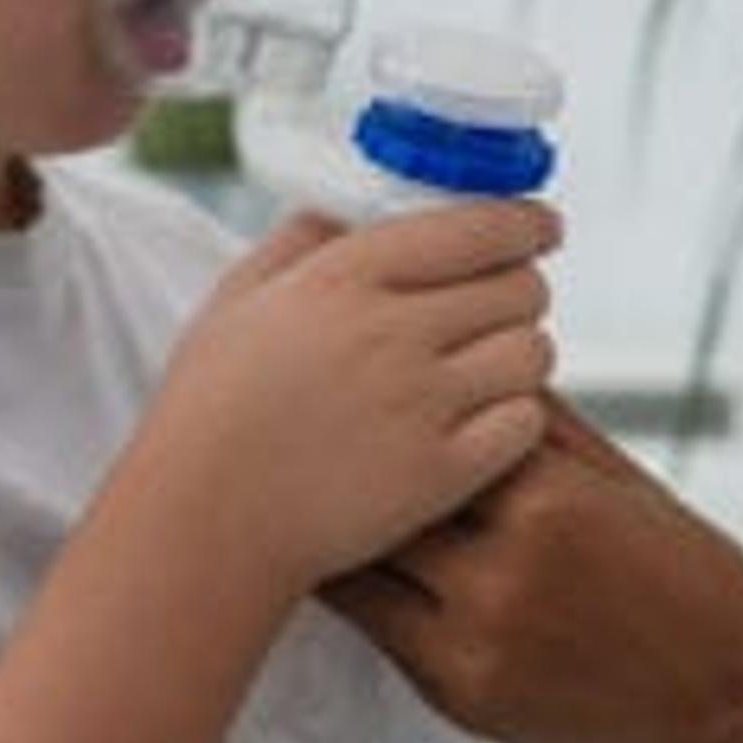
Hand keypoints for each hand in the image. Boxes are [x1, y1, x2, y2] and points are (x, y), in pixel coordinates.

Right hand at [114, 202, 557, 590]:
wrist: (201, 526)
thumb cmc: (208, 416)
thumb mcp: (235, 303)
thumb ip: (295, 246)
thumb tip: (343, 216)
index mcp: (341, 278)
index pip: (475, 227)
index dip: (525, 223)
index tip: (541, 229)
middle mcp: (390, 332)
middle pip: (519, 287)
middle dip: (520, 293)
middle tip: (504, 311)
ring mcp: (420, 404)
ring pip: (532, 353)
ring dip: (521, 358)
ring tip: (490, 374)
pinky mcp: (441, 473)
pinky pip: (525, 424)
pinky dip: (516, 422)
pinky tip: (485, 427)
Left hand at [323, 398, 742, 742]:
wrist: (742, 702)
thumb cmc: (693, 582)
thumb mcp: (626, 484)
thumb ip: (542, 429)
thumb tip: (471, 366)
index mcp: (550, 493)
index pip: (434, 425)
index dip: (387, 403)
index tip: (347, 379)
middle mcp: (507, 562)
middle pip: (387, 490)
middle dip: (347, 460)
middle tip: (298, 432)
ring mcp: (479, 635)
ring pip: (368, 560)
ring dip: (336, 527)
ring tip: (300, 493)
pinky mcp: (463, 693)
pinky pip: (380, 629)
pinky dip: (358, 591)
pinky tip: (336, 565)